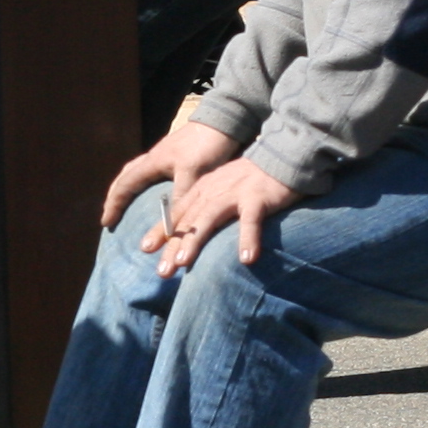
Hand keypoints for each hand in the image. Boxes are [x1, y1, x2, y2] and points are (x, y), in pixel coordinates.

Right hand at [101, 116, 241, 228]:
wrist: (224, 121)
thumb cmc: (206, 145)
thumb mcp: (193, 172)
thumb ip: (180, 195)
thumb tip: (169, 223)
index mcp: (152, 162)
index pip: (125, 185)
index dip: (114, 205)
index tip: (106, 223)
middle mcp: (153, 158)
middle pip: (125, 178)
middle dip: (115, 197)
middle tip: (109, 215)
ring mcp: (163, 156)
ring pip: (136, 173)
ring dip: (126, 189)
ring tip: (124, 204)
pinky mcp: (176, 157)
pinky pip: (150, 173)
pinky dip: (143, 184)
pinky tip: (153, 192)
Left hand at [147, 154, 299, 277]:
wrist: (283, 156)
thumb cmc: (251, 179)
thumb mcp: (222, 189)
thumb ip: (206, 207)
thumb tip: (190, 235)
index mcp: (203, 189)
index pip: (177, 213)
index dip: (160, 231)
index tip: (144, 250)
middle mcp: (213, 191)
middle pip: (188, 220)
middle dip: (172, 245)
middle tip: (161, 271)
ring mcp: (234, 193)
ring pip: (209, 218)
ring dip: (195, 241)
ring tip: (182, 263)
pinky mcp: (258, 197)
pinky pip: (251, 220)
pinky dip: (248, 238)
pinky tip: (246, 259)